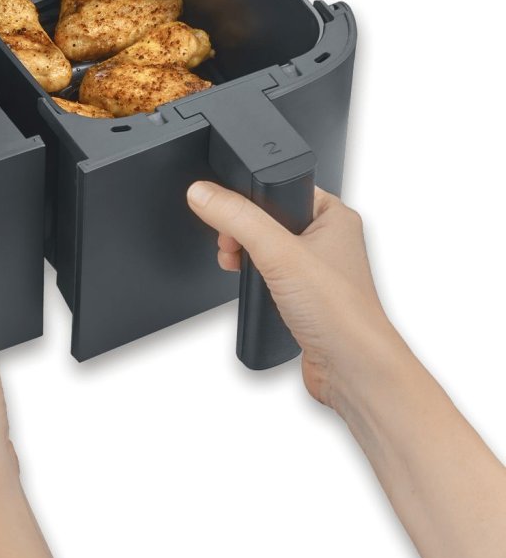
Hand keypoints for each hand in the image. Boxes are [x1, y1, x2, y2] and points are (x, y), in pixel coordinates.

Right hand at [186, 182, 397, 411]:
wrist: (354, 371)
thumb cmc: (341, 313)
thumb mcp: (278, 252)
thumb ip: (237, 218)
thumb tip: (203, 192)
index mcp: (335, 216)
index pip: (282, 187)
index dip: (250, 197)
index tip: (230, 211)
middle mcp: (328, 241)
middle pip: (267, 219)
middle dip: (241, 232)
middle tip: (232, 244)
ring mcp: (317, 271)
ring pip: (266, 249)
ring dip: (246, 257)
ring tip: (238, 267)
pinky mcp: (305, 298)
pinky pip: (269, 276)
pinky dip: (255, 281)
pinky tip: (252, 290)